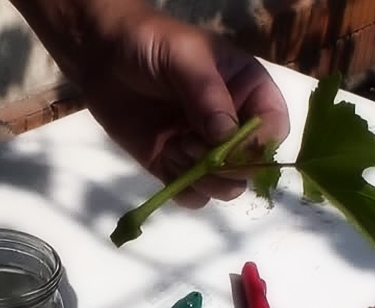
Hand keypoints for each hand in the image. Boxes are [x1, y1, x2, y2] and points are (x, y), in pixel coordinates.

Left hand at [74, 10, 290, 207]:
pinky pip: (192, 195)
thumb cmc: (150, 43)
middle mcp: (231, 124)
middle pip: (251, 167)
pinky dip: (182, 187)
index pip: (273, 129)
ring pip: (224, 187)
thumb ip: (208, 93)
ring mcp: (202, 148)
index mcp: (247, 91)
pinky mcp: (172, 165)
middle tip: (192, 144)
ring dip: (204, 179)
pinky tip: (163, 157)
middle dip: (227, 166)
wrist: (101, 54)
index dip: (260, 144)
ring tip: (175, 147)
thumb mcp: (185, 56)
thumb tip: (226, 136)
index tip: (232, 145)